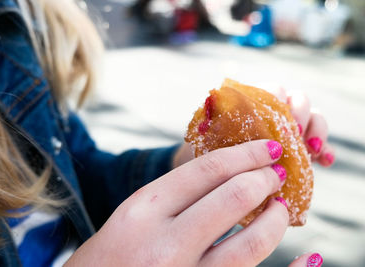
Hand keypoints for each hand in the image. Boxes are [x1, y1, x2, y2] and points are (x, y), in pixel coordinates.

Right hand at [66, 140, 289, 266]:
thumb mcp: (133, 214)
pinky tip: (307, 257)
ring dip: (274, 220)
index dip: (245, 154)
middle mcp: (165, 242)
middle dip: (264, 179)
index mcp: (143, 209)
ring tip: (280, 208)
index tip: (267, 147)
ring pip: (249, 244)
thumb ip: (175, 194)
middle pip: (232, 197)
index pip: (206, 170)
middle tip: (276, 174)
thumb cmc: (109, 254)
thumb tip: (225, 174)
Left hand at [173, 87, 333, 168]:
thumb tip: (209, 106)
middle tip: (295, 133)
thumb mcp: (208, 140)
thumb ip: (212, 124)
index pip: (272, 90)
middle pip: (297, 99)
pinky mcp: (299, 147)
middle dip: (300, 114)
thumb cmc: (209, 154)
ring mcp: (289, 128)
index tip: (278, 119)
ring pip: (313, 116)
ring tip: (311, 149)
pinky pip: (319, 143)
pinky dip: (325, 149)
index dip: (279, 101)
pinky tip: (324, 161)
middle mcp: (273, 111)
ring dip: (317, 129)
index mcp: (252, 103)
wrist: (217, 177)